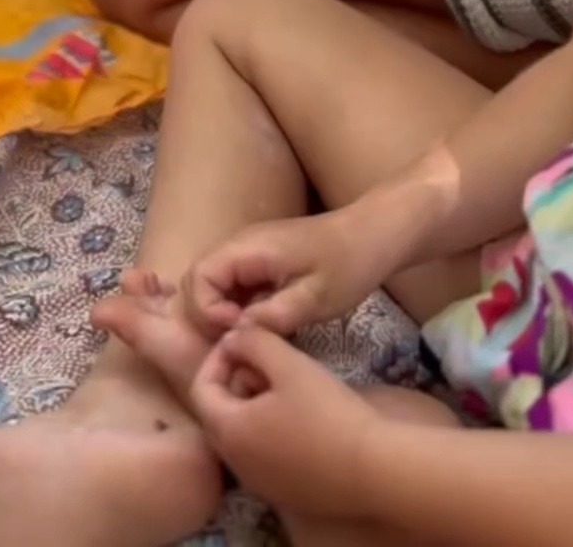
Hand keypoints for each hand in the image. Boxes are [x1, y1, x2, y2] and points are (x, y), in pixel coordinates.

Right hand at [185, 206, 387, 340]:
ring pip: (214, 283)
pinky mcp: (261, 261)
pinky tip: (261, 323)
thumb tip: (237, 332)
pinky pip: (233, 284)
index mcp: (248, 248)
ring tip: (251, 333)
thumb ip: (275, 315)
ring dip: (222, 311)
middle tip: (240, 337)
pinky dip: (236, 306)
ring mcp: (249, 252)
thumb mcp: (317, 297)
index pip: (199, 276)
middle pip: (198, 279)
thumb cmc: (348, 263)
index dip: (207, 310)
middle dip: (208, 314)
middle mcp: (240, 245)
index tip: (237, 330)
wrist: (374, 234)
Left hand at [191, 323, 380, 519]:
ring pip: (242, 434)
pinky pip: (262, 455)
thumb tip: (233, 338)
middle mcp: (237, 463)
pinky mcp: (284, 493)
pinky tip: (301, 417)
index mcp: (228, 431)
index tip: (246, 342)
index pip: (202, 388)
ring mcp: (260, 483)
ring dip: (253, 405)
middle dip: (236, 380)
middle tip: (268, 363)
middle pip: (219, 413)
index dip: (219, 358)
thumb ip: (252, 341)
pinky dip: (269, 431)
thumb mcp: (288, 363)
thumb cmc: (327, 412)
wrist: (374, 468)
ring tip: (287, 386)